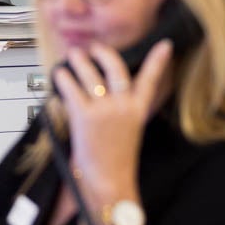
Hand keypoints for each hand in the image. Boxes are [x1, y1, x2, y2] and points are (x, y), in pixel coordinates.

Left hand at [53, 39, 172, 214]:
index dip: (158, 61)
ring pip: (89, 72)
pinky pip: (70, 86)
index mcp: (137, 110)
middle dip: (103, 52)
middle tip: (94, 48)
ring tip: (73, 55)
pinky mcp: (84, 116)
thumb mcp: (129, 128)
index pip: (150, 80)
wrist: (108, 180)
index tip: (165, 44)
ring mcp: (104, 110)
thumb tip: (105, 84)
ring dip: (78, 60)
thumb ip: (123, 107)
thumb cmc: (114, 157)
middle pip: (115, 67)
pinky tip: (60, 75)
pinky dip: (63, 77)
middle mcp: (123, 106)